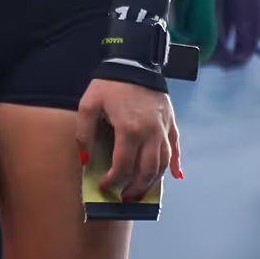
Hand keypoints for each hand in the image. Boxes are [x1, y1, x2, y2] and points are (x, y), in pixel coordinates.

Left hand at [76, 78, 180, 202]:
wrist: (135, 60)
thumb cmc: (110, 83)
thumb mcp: (89, 104)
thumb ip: (83, 133)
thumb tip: (84, 160)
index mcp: (129, 130)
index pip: (123, 167)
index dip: (113, 182)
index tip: (104, 187)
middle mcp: (151, 133)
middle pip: (146, 171)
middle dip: (135, 188)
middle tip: (124, 197)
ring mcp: (163, 128)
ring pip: (163, 164)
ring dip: (153, 182)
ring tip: (141, 191)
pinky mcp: (171, 122)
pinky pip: (176, 148)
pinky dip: (175, 164)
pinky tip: (175, 176)